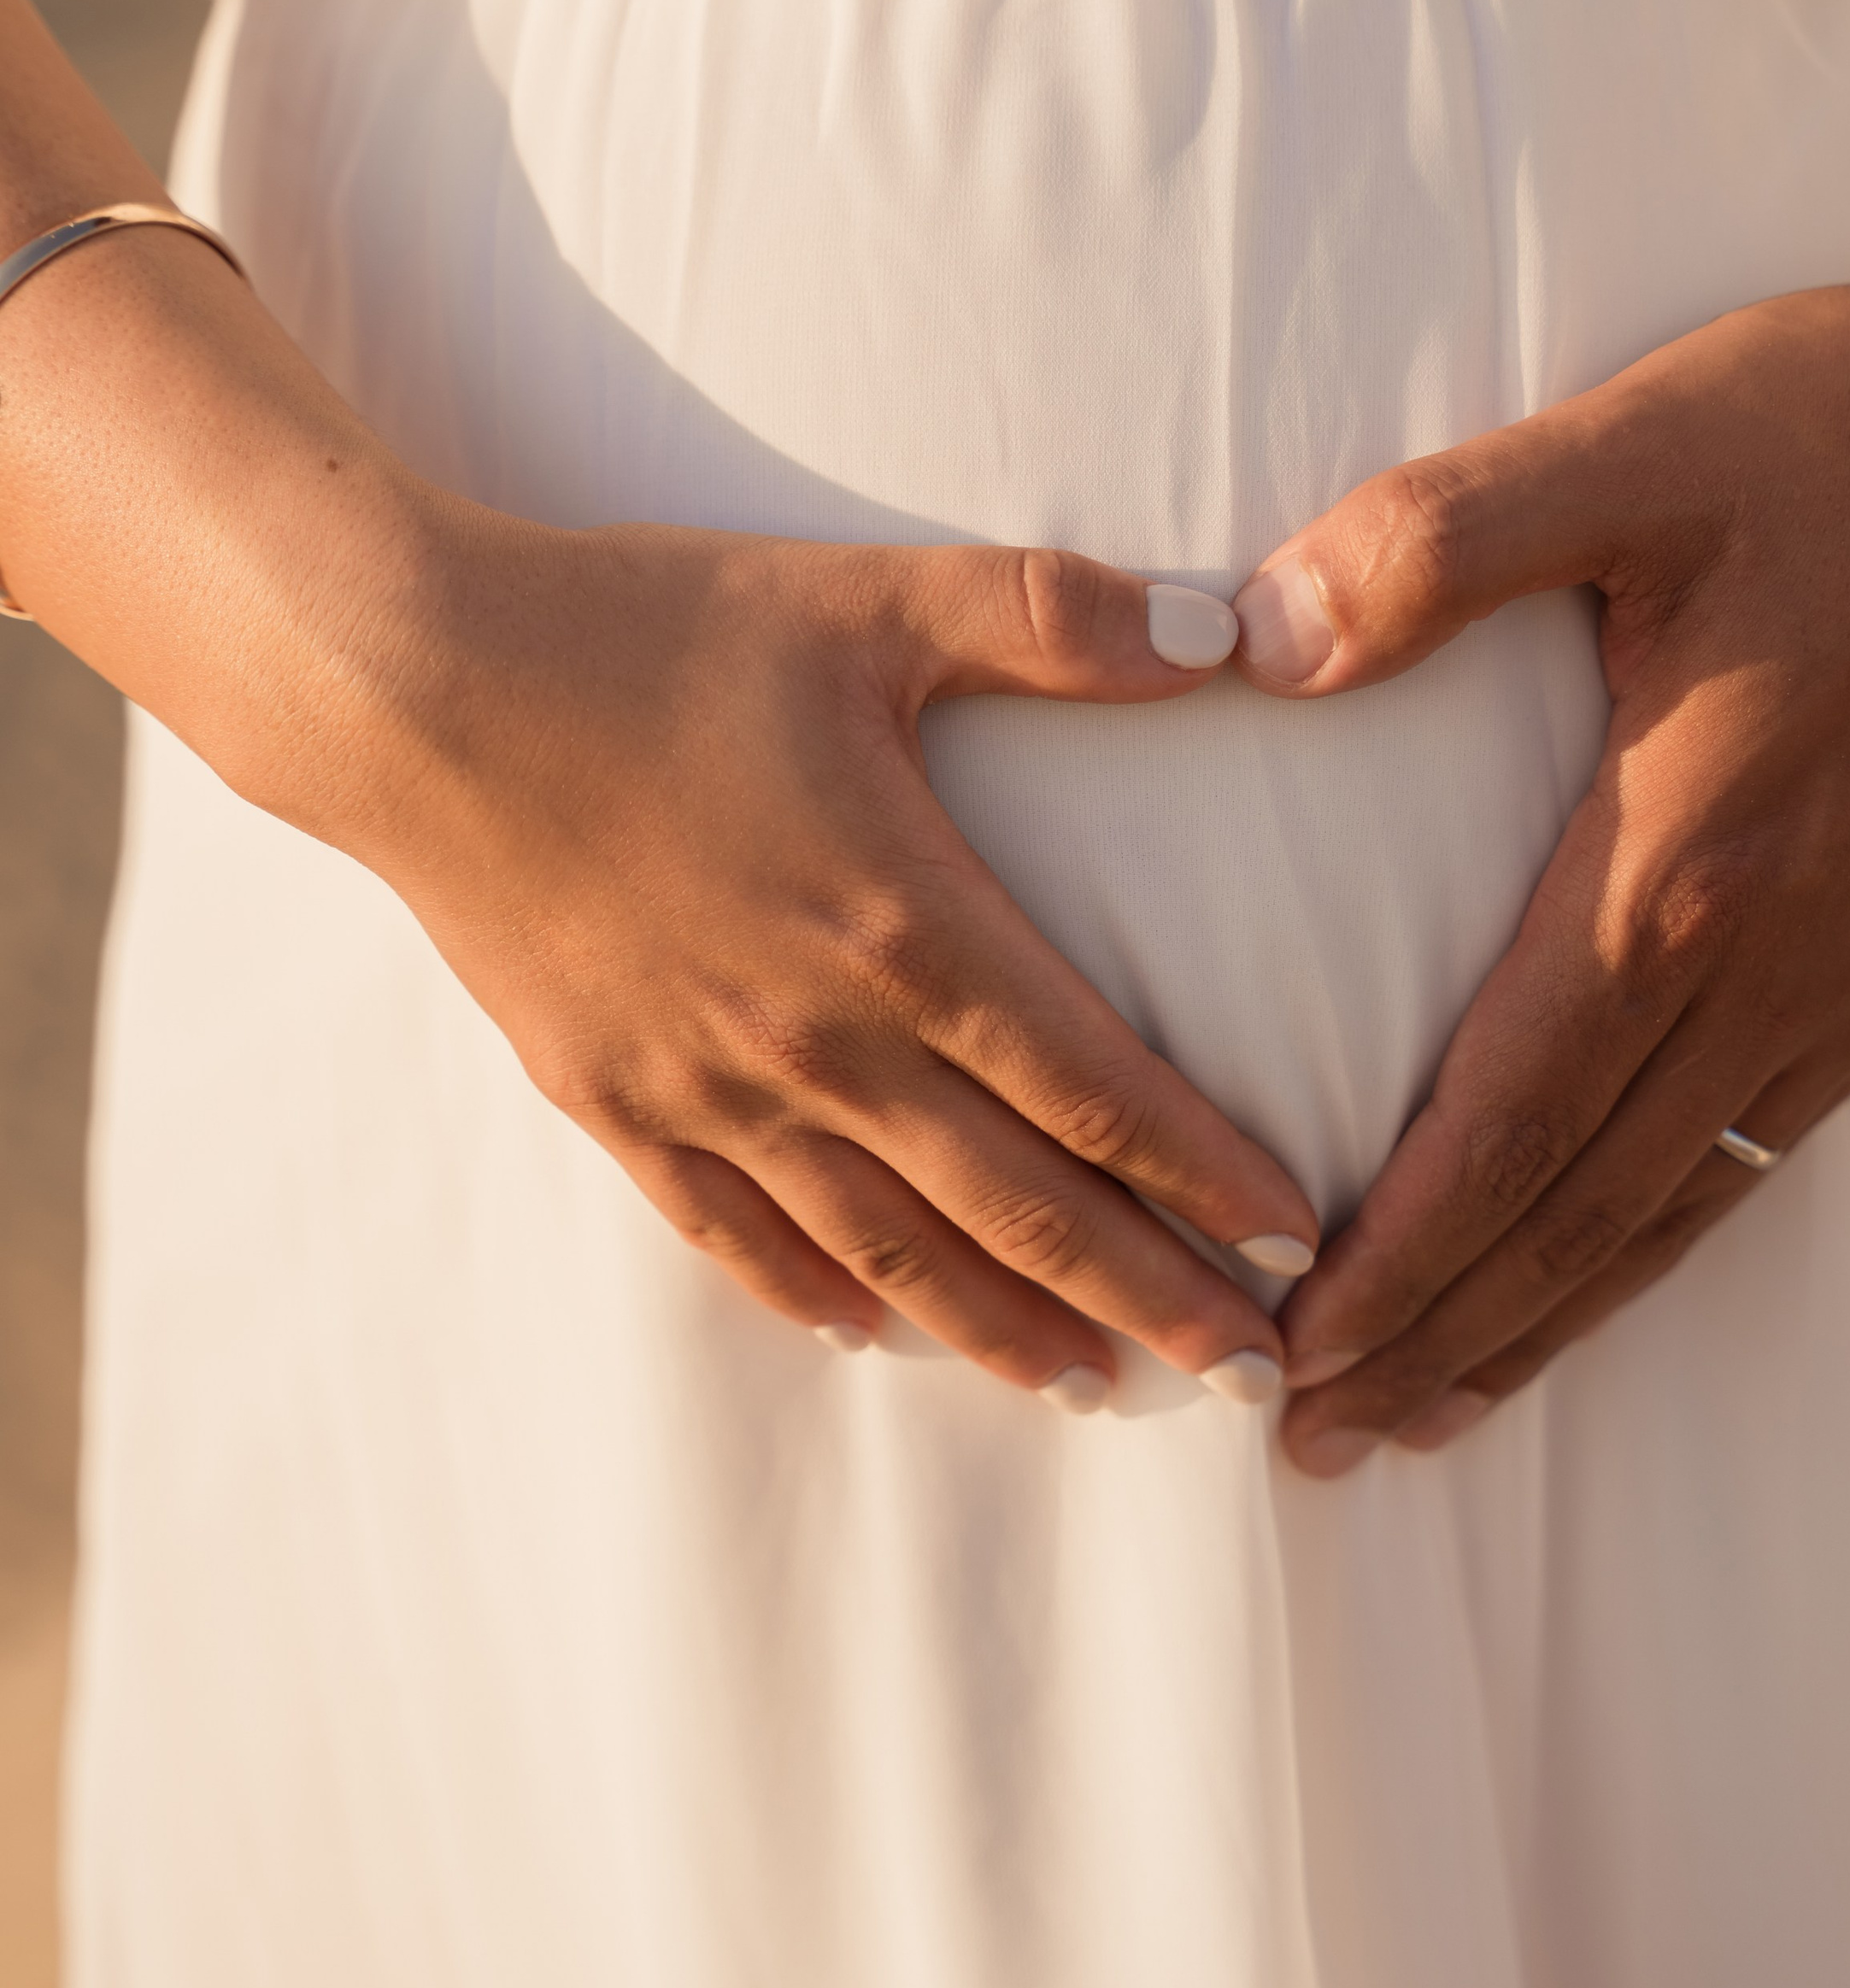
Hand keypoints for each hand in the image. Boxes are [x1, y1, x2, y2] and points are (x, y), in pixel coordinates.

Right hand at [0, 120, 1312, 1414]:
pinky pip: (733, 1233)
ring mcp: (710, 1085)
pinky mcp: (614, 1097)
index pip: (1099, 1089)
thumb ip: (1054, 617)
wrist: (413, 690)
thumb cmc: (648, 630)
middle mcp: (821, 1038)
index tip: (1298, 1242)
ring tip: (1094, 1386)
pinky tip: (866, 1332)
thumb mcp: (867, 601)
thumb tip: (1226, 630)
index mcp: (907, 926)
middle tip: (1252, 1372)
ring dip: (1000, 1324)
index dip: (1207, 1174)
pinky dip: (812, 1292)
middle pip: (1020, 1203)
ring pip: (888, 1246)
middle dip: (1148, 1295)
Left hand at [1226, 282, 1849, 1473]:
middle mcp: (1759, 965)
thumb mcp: (1636, 449)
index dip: (1394, 1247)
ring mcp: (1844, 985)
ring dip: (1542, 1323)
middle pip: (1575, 1207)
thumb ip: (1438, 540)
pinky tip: (1606, 1279)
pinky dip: (1662, 1248)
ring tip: (1435, 1412)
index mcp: (1673, 861)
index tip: (1294, 1342)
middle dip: (1438, 1332)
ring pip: (1671, 1212)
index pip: (1505, 1115)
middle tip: (1320, 1438)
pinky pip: (1759, 1158)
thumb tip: (1263, 635)